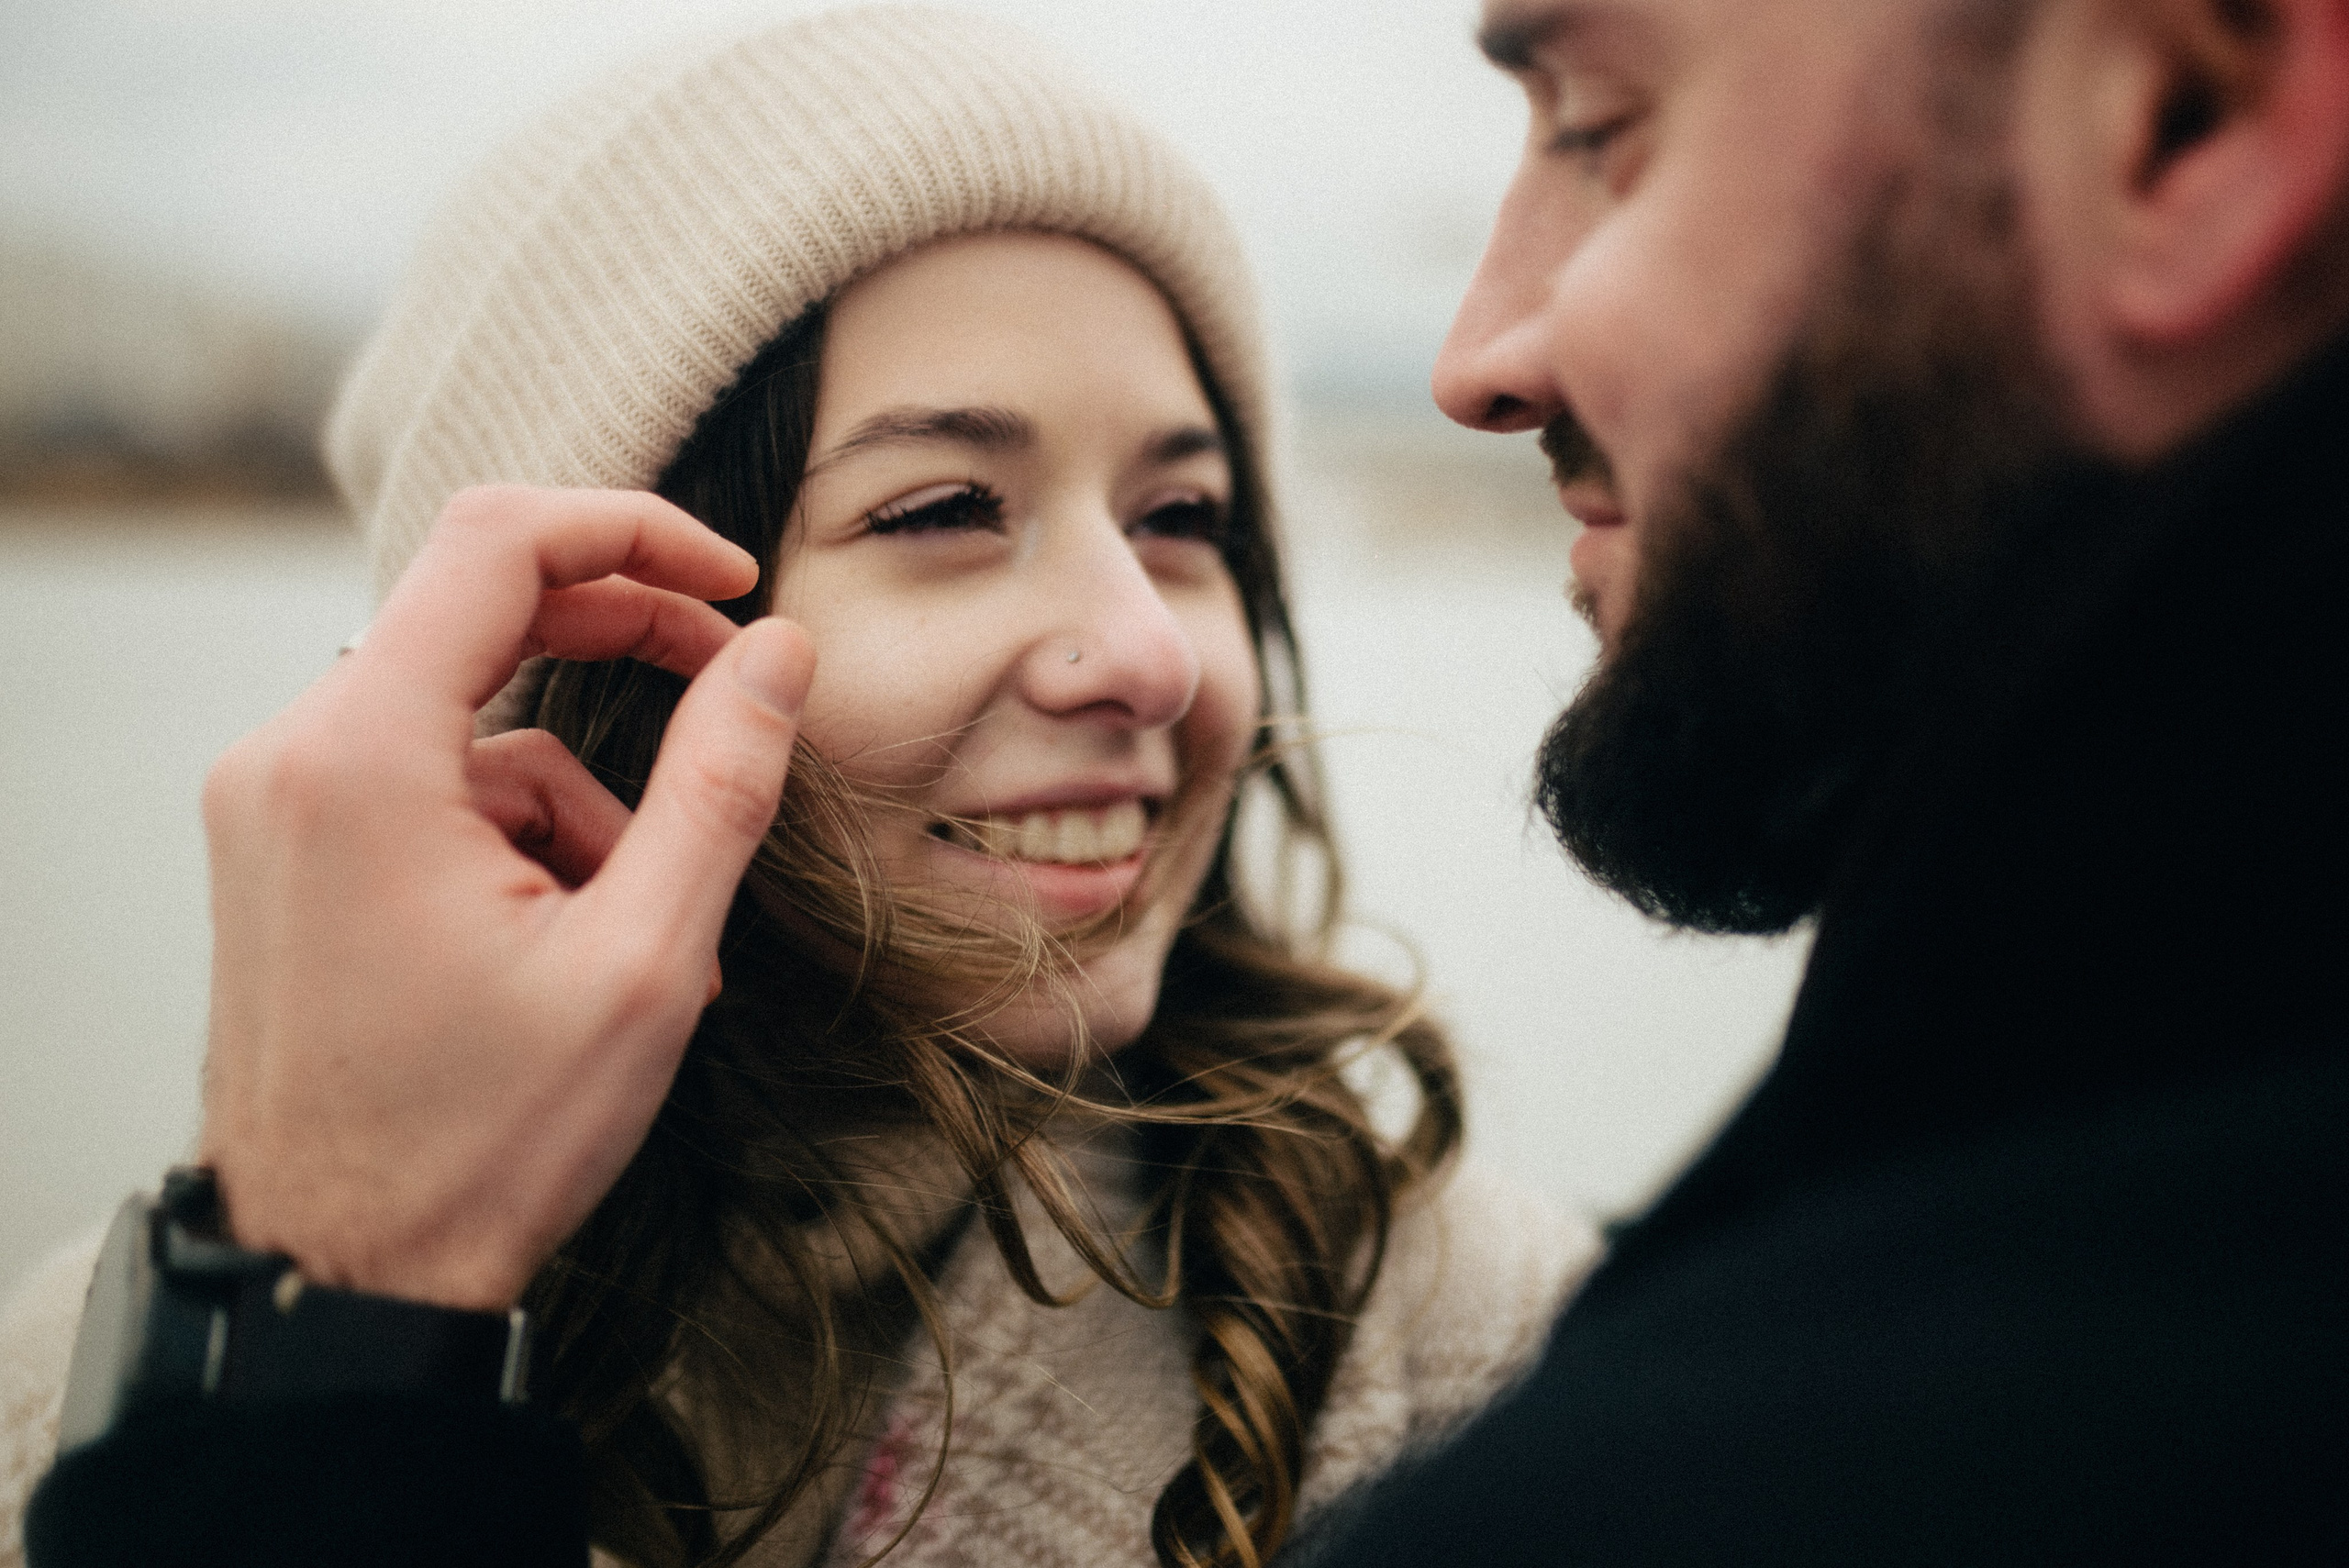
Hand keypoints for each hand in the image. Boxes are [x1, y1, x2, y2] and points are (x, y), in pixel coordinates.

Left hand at [196, 486, 812, 1310]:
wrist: (342, 1280)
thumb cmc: (483, 1139)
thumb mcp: (645, 961)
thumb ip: (720, 783)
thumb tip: (779, 653)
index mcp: (363, 757)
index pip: (499, 542)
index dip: (636, 532)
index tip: (734, 583)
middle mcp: (292, 757)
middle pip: (479, 610)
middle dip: (623, 637)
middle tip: (736, 687)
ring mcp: (275, 807)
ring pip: (469, 718)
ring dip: (580, 789)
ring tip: (645, 928)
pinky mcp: (285, 854)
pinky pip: (427, 783)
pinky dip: (519, 831)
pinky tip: (572, 945)